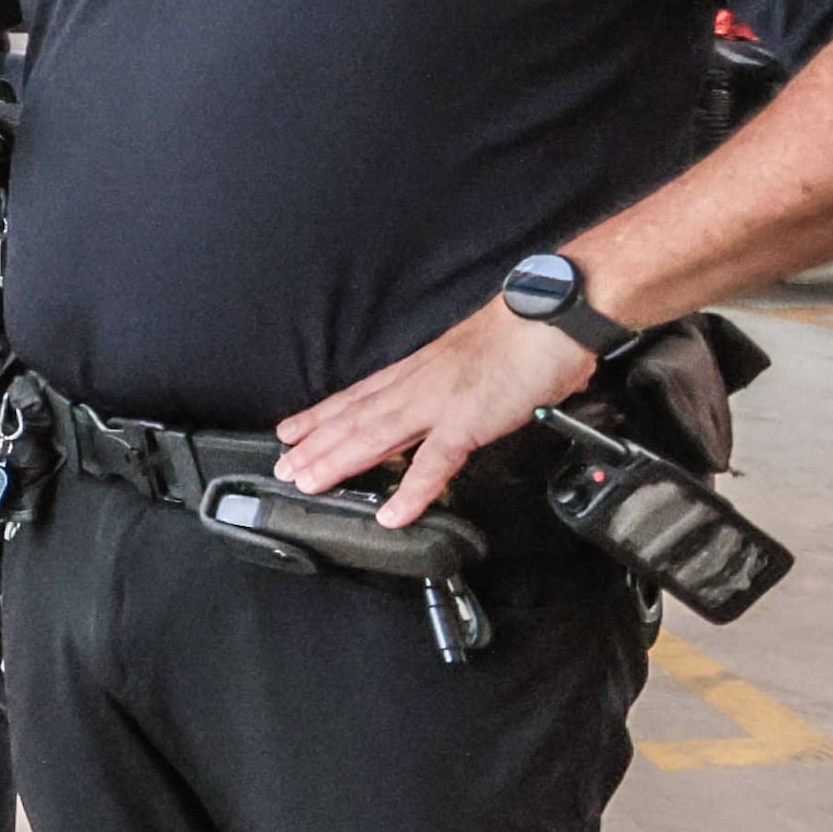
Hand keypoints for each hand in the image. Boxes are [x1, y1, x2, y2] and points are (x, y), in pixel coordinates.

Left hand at [274, 298, 598, 524]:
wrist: (551, 317)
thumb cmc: (523, 333)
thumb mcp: (470, 356)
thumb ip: (457, 381)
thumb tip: (462, 398)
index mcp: (418, 370)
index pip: (358, 396)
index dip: (320, 416)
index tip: (289, 431)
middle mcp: (416, 385)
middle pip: (354, 418)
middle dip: (315, 445)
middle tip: (282, 467)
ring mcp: (437, 404)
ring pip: (374, 436)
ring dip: (337, 462)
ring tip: (306, 484)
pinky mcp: (467, 423)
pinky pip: (433, 463)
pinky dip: (411, 490)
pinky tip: (390, 514)